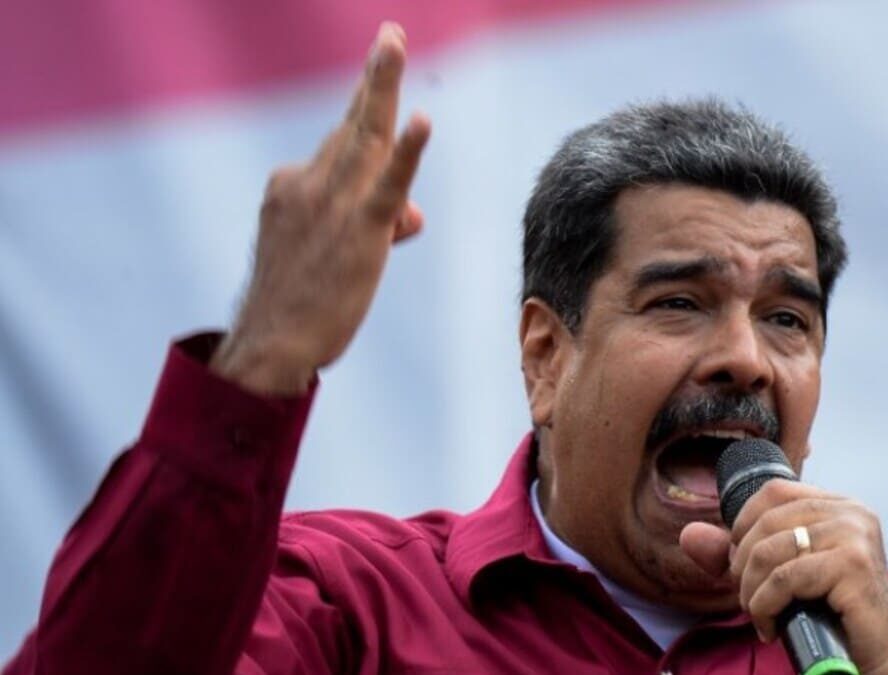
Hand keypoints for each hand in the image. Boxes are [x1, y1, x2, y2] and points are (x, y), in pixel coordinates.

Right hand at [211, 22, 430, 394]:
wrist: (271, 344)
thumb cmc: (300, 304)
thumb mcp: (326, 250)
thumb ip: (369, 221)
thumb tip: (412, 212)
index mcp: (292, 184)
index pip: (343, 153)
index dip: (367, 127)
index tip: (374, 76)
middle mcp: (308, 182)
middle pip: (352, 126)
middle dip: (374, 79)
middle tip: (390, 36)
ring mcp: (333, 203)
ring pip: (365, 138)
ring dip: (380, 86)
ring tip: (391, 42)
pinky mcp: (361, 230)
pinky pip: (388, 184)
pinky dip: (407, 152)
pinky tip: (422, 120)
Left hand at [680, 480, 887, 674]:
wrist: (873, 660)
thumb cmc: (829, 616)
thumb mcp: (781, 576)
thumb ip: (735, 554)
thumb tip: (688, 535)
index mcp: (840, 505)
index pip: (774, 491)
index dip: (743, 523)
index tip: (738, 561)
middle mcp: (852, 513)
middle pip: (767, 521)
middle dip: (743, 565)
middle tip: (748, 599)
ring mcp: (856, 536)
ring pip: (771, 551)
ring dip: (752, 590)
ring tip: (760, 615)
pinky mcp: (854, 566)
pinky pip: (785, 579)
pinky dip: (766, 606)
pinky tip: (772, 627)